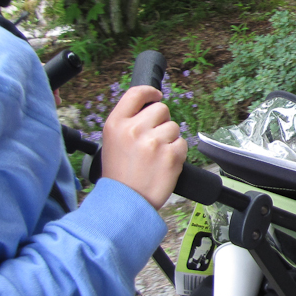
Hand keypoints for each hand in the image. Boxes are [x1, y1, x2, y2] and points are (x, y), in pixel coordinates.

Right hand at [101, 86, 186, 209]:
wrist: (125, 203)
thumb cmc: (120, 175)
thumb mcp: (112, 142)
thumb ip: (128, 122)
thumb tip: (149, 106)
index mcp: (116, 124)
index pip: (137, 93)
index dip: (150, 92)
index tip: (157, 95)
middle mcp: (134, 129)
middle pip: (162, 109)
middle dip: (162, 122)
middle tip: (154, 140)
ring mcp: (153, 142)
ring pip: (174, 127)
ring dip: (170, 139)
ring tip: (156, 156)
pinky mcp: (171, 155)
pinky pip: (183, 143)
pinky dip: (178, 154)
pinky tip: (164, 165)